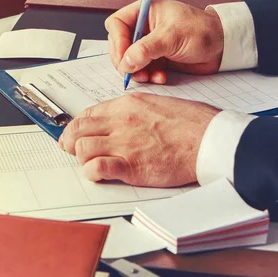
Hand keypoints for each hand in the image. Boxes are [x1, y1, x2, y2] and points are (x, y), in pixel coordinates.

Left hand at [58, 93, 219, 186]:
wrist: (209, 140)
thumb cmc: (192, 122)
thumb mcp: (156, 103)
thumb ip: (133, 111)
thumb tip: (120, 119)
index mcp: (126, 105)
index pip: (88, 114)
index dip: (76, 125)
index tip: (73, 133)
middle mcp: (120, 122)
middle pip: (78, 130)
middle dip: (69, 140)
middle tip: (68, 148)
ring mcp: (124, 144)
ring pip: (82, 148)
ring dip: (81, 157)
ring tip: (88, 162)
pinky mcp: (130, 167)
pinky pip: (96, 168)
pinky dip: (91, 172)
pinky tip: (98, 173)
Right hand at [105, 0, 223, 83]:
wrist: (223, 47)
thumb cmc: (203, 31)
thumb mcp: (172, 37)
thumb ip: (147, 49)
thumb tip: (126, 61)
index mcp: (145, 11)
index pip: (117, 24)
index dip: (118, 42)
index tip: (124, 58)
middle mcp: (144, 26)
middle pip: (120, 44)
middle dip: (125, 60)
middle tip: (132, 72)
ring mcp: (149, 42)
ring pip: (129, 59)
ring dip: (136, 71)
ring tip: (148, 77)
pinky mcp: (156, 57)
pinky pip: (142, 68)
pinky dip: (148, 75)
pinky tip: (160, 77)